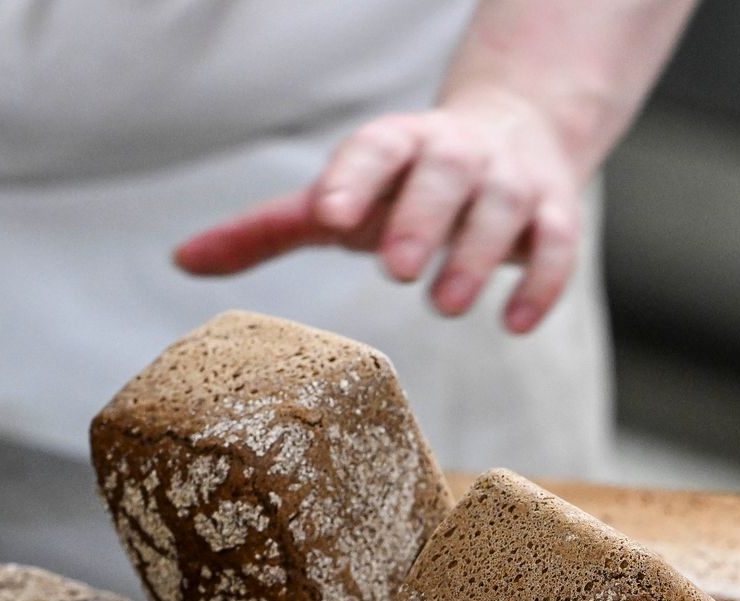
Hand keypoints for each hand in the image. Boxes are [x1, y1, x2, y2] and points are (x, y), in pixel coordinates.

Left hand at [173, 90, 581, 334]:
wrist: (514, 137)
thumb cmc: (405, 185)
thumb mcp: (341, 198)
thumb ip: (268, 230)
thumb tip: (181, 261)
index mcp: (398, 144)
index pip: (375, 149)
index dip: (353, 179)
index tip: (329, 216)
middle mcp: (457, 155)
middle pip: (444, 174)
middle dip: (422, 218)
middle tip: (397, 270)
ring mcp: (510, 182)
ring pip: (502, 209)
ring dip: (478, 256)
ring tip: (446, 304)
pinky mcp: (555, 213)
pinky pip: (558, 245)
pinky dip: (541, 283)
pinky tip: (514, 324)